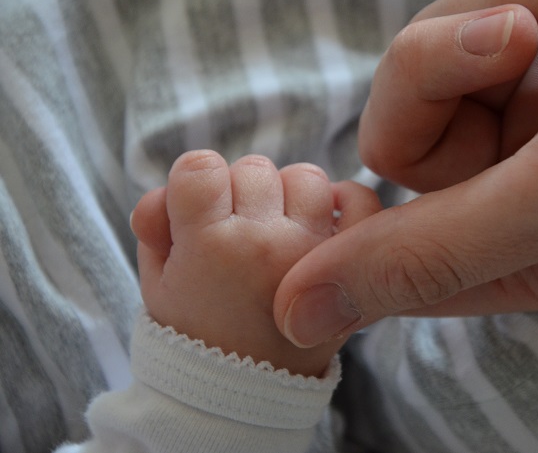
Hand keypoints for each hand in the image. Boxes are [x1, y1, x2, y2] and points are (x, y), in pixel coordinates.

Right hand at [131, 150, 380, 375]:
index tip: (199, 207)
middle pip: (254, 169)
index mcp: (209, 247)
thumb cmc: (196, 333)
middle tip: (236, 230)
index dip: (195, 183)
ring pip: (305, 177)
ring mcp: (313, 254)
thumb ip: (154, 224)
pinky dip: (346, 202)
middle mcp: (265, 245)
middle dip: (238, 192)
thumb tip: (172, 190)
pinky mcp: (349, 267)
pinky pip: (360, 203)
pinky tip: (322, 219)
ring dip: (288, 196)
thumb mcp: (156, 284)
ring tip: (276, 229)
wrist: (245, 394)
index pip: (201, 167)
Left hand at [274, 0, 537, 348]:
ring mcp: (524, 89)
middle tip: (522, 37)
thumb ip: (434, 257)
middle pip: (401, 129)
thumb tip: (301, 316)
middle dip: (447, 63)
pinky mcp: (527, 11)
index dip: (363, 226)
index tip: (328, 195)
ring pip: (426, 45)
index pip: (406, 255)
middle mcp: (525, 174)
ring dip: (506, 1)